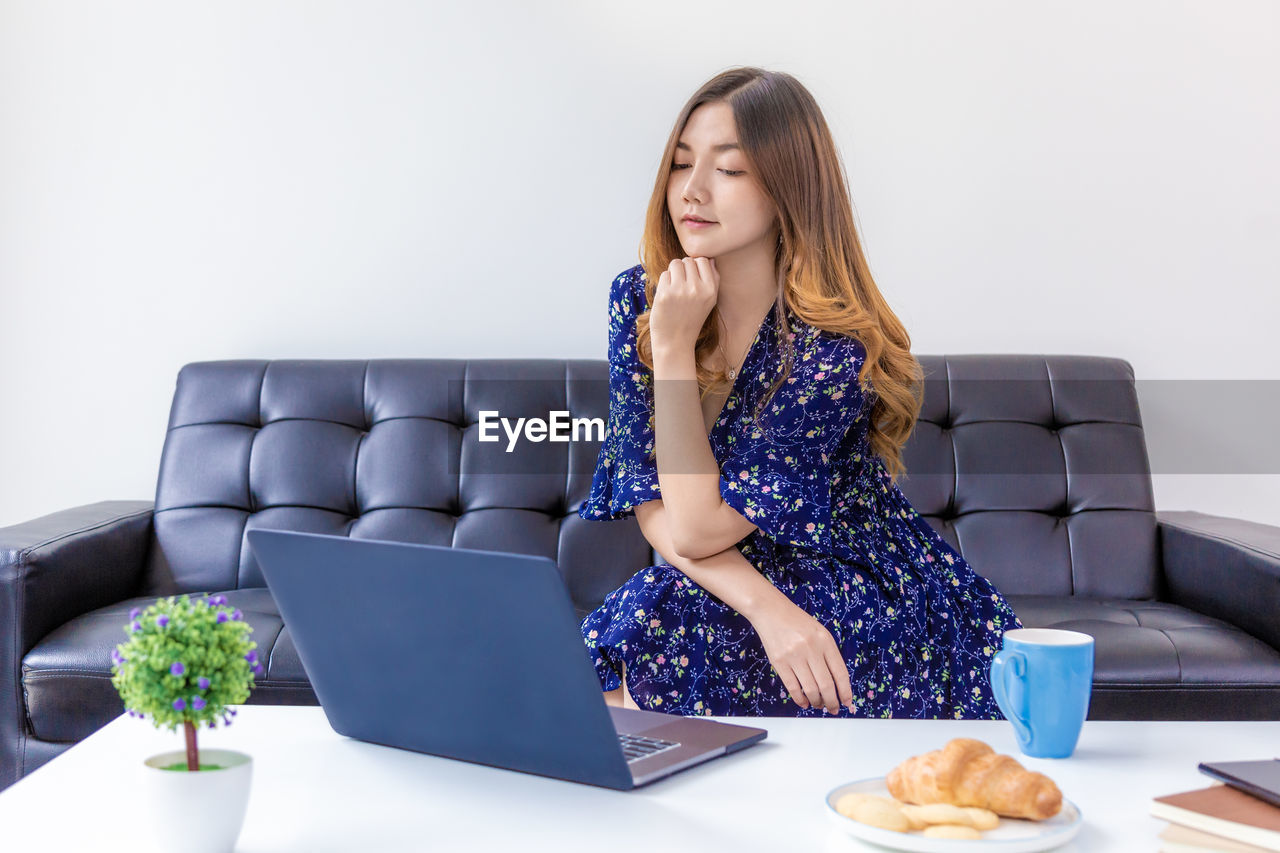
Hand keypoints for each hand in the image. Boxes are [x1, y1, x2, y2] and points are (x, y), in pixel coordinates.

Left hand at [649, 257, 717, 352]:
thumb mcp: (709, 301)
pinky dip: (664, 282)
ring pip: (675, 263)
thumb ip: (713, 279)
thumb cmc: (692, 319)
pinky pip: (664, 274)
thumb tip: (710, 258)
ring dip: (673, 272)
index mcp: (711, 290)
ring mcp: (680, 291)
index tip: (691, 277)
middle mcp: (697, 289)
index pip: (703, 260)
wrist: (675, 341)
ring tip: (674, 287)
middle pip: (688, 260)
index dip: (695, 265)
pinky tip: (668, 295)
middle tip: (682, 284)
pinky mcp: (664, 294)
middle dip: (683, 268)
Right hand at [750, 598, 854, 713]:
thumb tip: (836, 682)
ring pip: (810, 689)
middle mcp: (811, 648)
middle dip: (832, 702)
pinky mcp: (779, 662)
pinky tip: (804, 702)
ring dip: (817, 702)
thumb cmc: (796, 622)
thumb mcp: (819, 632)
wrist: (771, 610)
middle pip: (826, 685)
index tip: (847, 702)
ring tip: (818, 705)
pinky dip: (800, 699)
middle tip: (833, 709)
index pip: (840, 673)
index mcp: (825, 640)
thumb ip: (828, 654)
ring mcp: (794, 656)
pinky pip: (793, 687)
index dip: (845, 691)